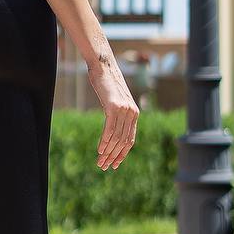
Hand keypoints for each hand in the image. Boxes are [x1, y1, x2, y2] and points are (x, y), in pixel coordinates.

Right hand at [88, 53, 139, 170]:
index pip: (130, 139)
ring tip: (100, 162)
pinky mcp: (114, 107)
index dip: (122, 154)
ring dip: (108, 152)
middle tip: (104, 167)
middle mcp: (132, 113)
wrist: (103, 67)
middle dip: (113, 156)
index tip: (115, 164)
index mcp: (134, 113)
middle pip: (123, 141)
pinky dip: (105, 142)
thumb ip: (117, 114)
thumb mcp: (114, 101)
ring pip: (116, 138)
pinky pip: (110, 129)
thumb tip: (112, 127)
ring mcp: (124, 110)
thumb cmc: (106, 83)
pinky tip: (100, 150)